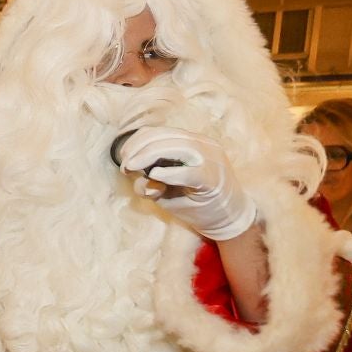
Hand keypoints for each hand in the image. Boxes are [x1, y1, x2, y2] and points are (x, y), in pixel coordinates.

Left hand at [118, 127, 257, 241]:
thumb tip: (134, 174)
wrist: (227, 219)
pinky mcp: (213, 180)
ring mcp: (211, 161)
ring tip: (133, 169)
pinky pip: (190, 172)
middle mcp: (204, 146)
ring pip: (178, 147)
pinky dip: (169, 173)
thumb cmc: (193, 201)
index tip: (124, 157)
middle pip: (166, 137)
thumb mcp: (166, 189)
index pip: (161, 132)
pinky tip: (155, 176)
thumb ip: (149, 180)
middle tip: (126, 166)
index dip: (138, 141)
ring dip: (149, 155)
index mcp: (193, 142)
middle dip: (139, 148)